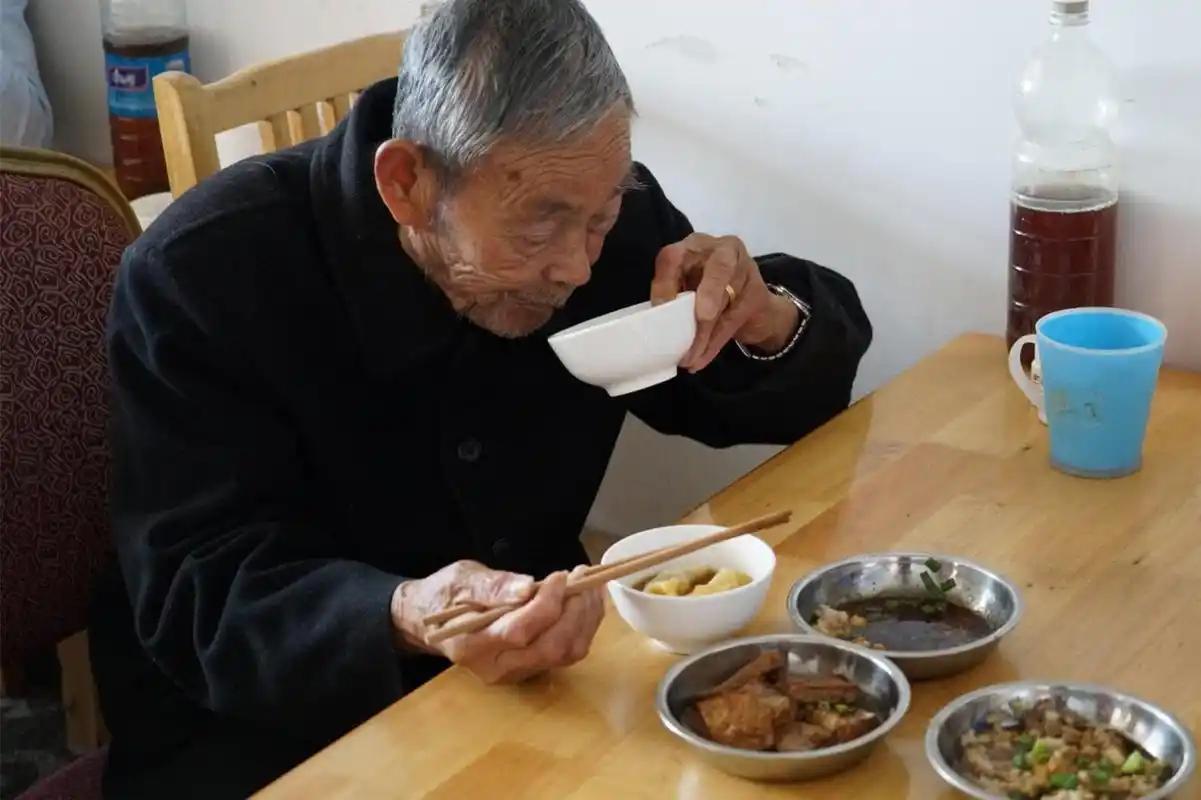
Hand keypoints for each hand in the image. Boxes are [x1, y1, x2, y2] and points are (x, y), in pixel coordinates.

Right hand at [391, 560, 604, 683]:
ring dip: (586, 619)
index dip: (548, 603)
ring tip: (590, 586)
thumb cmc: (445, 595)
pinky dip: (583, 626)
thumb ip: (493, 585)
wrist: (432, 622)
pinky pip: (567, 653)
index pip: (520, 631)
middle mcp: (497, 666)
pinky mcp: (531, 669)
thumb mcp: (462, 579)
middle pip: (551, 648)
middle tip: (583, 578)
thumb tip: (527, 588)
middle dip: (576, 611)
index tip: (561, 575)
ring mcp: (516, 672)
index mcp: (473, 644)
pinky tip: (585, 601)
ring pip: (565, 654)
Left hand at [652, 233, 799, 370]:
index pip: (675, 256)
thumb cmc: (706, 288)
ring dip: (705, 333)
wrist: (749, 302)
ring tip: (689, 357)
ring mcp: (745, 270)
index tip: (658, 309)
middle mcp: (723, 250)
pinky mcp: (757, 294)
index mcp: (694, 245)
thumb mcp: (685, 285)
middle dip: (710, 293)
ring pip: (726, 301)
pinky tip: (701, 359)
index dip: (665, 283)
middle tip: (702, 317)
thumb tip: (654, 322)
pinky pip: (733, 321)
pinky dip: (714, 343)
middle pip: (719, 268)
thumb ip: (673, 293)